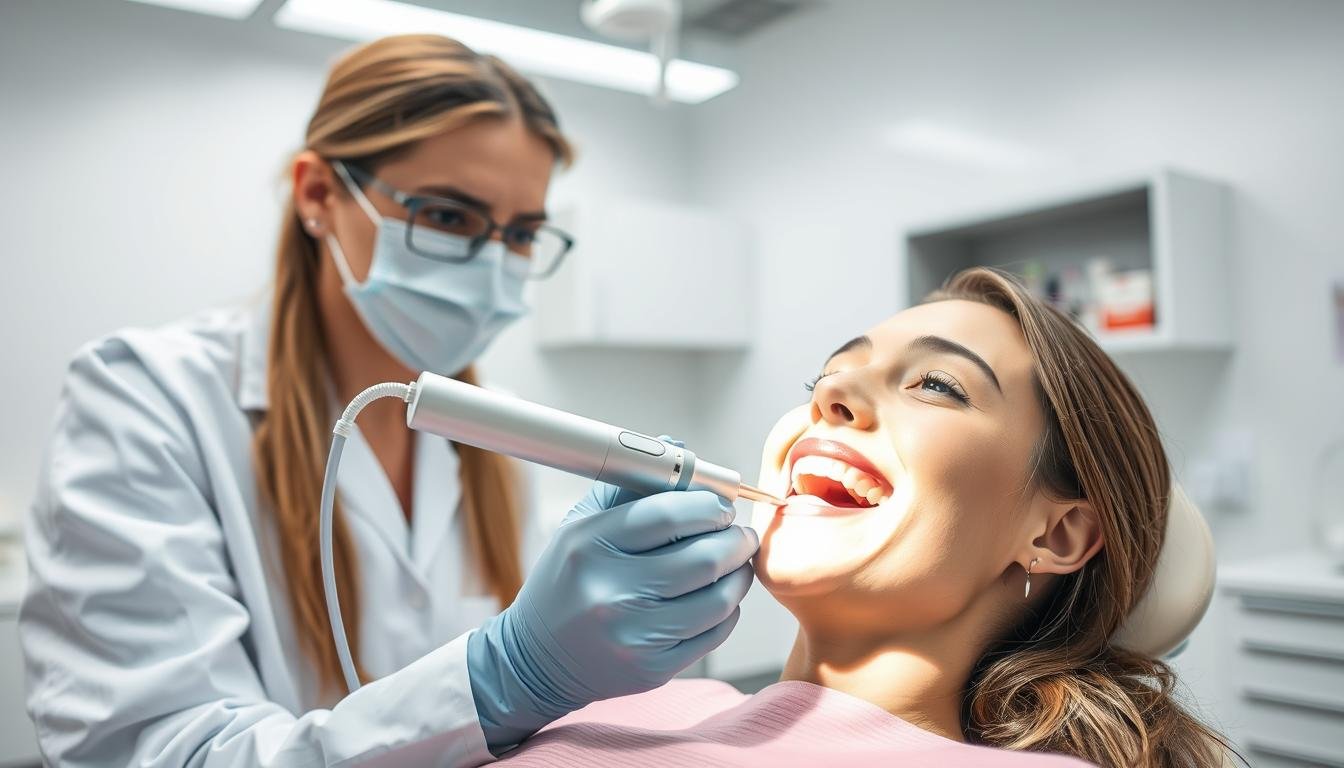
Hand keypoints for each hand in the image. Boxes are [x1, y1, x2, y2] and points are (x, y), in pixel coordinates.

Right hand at [467, 483, 756, 750]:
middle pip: (703, 558)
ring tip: (736, 563)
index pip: (668, 514)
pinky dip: (727, 610)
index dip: (708, 506)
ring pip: (718, 600)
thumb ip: (629, 486)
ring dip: (739, 575)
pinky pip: (714, 634)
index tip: (721, 506)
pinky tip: (718, 597)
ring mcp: (633, 635)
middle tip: (740, 533)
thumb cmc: (568, 580)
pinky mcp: (652, 668)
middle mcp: (611, 591)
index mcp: (590, 545)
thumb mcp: (581, 526)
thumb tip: (677, 447)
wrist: (538, 658)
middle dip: (736, 540)